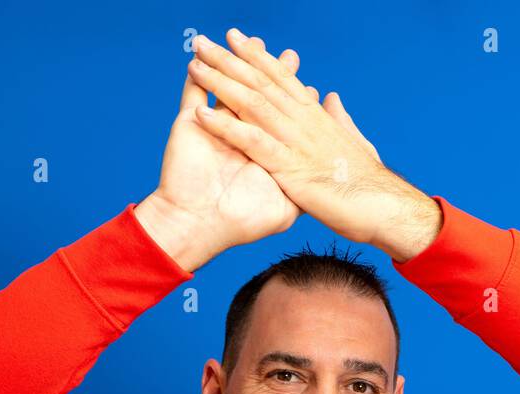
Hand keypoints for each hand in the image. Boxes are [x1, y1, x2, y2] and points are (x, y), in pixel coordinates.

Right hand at [135, 40, 317, 271]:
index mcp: (264, 150)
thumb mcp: (284, 209)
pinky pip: (193, 94)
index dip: (293, 95)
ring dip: (234, 64)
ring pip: (226, 87)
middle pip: (258, 94)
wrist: (200, 226)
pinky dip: (197, 77)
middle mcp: (241, 137)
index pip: (282, 115)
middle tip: (288, 53)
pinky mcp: (190, 126)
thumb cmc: (241, 222)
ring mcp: (215, 129)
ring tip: (244, 41)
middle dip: (270, 70)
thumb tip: (329, 173)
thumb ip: (305, 188)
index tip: (304, 80)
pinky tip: (201, 59)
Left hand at [185, 28, 441, 261]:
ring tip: (194, 66)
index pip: (282, 78)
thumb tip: (331, 99)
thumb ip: (341, 120)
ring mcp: (296, 142)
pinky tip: (202, 116)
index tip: (236, 39)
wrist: (383, 208)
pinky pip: (251, 142)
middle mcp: (305, 121)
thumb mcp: (356, 144)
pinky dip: (226, 127)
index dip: (257, 57)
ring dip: (220, 83)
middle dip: (229, 60)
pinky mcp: (289, 168)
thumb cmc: (370, 183)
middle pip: (261, 82)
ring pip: (252, 103)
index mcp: (318, 116)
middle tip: (202, 42)